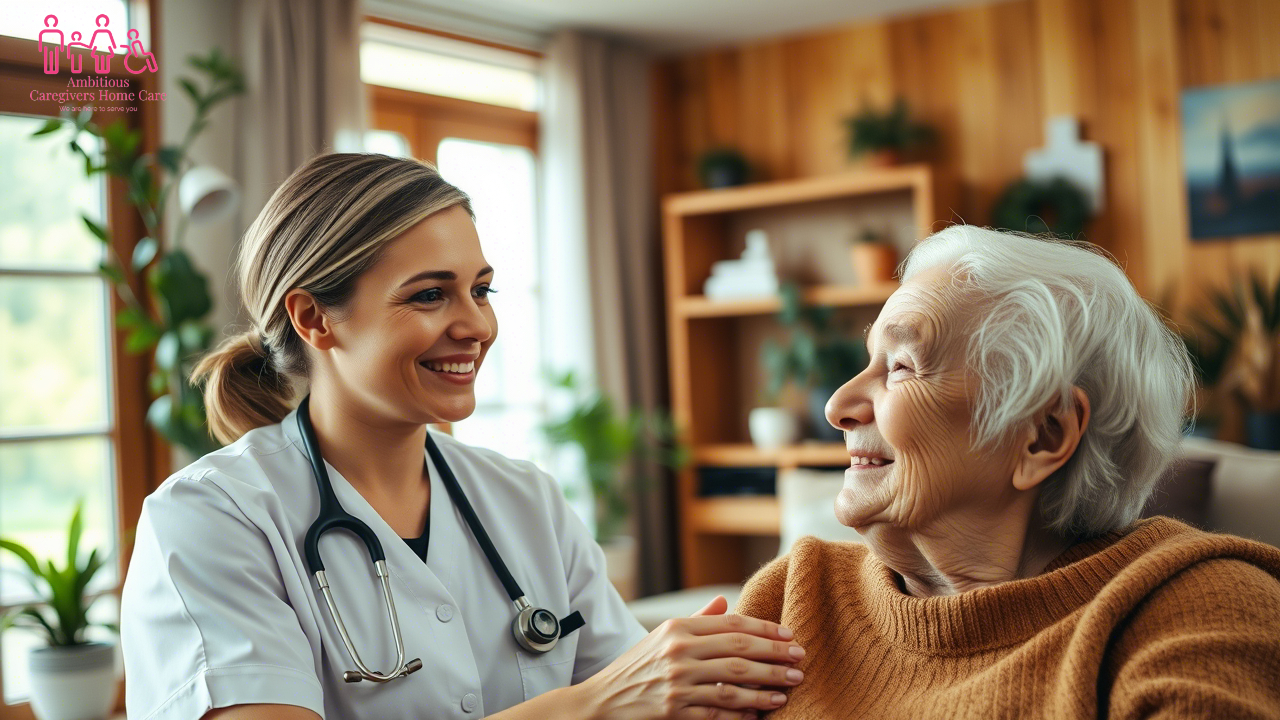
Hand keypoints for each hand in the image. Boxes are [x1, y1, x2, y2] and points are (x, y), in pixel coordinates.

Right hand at [575, 595, 804, 718]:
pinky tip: (760, 714)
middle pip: (739, 652)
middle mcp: (678, 653)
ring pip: (735, 684)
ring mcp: (677, 685)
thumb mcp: (662, 635)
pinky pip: (719, 713)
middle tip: (799, 661)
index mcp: (678, 629)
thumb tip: (724, 601)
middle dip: (775, 656)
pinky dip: (742, 714)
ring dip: (767, 688)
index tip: (789, 636)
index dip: (765, 630)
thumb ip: (697, 620)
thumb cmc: (638, 666)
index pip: (731, 625)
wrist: (602, 701)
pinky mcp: (676, 713)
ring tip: (788, 688)